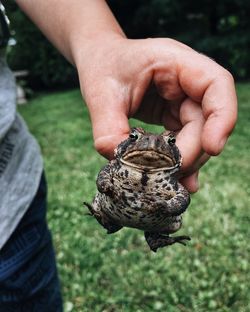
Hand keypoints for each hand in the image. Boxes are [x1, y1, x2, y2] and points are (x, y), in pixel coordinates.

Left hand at [76, 36, 236, 192]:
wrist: (101, 61)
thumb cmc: (103, 67)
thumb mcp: (100, 94)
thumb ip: (109, 129)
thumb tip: (123, 164)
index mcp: (174, 62)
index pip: (216, 84)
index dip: (222, 116)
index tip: (213, 147)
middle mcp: (185, 81)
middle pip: (206, 119)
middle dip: (191, 151)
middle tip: (167, 175)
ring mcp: (181, 100)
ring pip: (197, 135)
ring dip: (184, 160)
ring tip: (164, 180)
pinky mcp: (173, 116)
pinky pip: (182, 140)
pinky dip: (177, 160)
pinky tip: (171, 178)